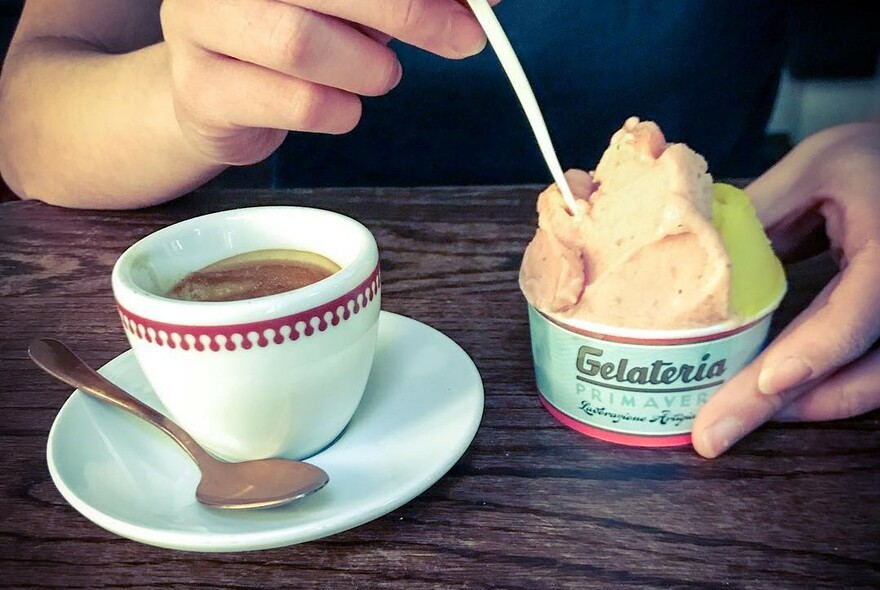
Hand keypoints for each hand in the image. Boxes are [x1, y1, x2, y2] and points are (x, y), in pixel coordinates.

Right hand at [159, 0, 496, 164]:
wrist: (212, 93)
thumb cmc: (288, 36)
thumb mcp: (350, 2)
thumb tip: (479, 0)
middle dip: (412, 12)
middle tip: (463, 38)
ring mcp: (200, 26)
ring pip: (301, 44)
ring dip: (367, 68)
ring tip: (378, 75)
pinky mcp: (203, 89)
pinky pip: (298, 102)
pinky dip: (341, 111)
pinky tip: (339, 106)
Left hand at [692, 121, 879, 457]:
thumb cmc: (873, 159)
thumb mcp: (817, 166)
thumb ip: (762, 211)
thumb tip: (695, 252)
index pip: (856, 313)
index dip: (813, 353)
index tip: (768, 384)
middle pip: (858, 368)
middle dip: (782, 405)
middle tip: (714, 434)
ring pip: (868, 385)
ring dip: (803, 408)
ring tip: (730, 421)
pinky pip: (867, 375)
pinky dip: (820, 392)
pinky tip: (770, 396)